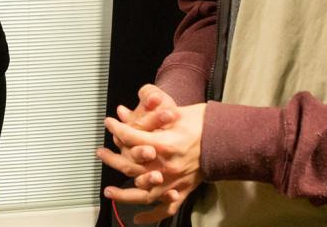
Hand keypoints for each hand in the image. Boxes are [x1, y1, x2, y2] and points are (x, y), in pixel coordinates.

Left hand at [98, 100, 205, 222]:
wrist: (226, 138)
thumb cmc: (202, 122)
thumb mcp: (175, 111)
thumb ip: (150, 114)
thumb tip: (126, 112)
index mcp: (166, 144)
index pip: (132, 138)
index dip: (117, 129)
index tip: (109, 123)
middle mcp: (168, 166)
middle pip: (132, 167)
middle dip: (113, 159)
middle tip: (101, 153)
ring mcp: (176, 182)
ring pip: (143, 194)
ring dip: (123, 194)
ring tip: (109, 192)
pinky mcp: (184, 190)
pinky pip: (165, 208)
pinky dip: (151, 216)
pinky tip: (138, 218)